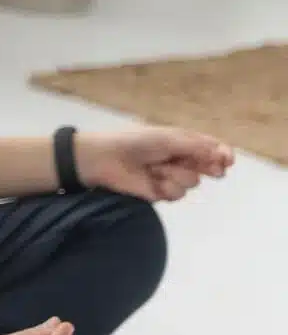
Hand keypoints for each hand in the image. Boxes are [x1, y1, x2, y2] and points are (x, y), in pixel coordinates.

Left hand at [78, 127, 233, 200]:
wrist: (106, 159)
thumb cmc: (136, 142)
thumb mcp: (168, 139)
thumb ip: (196, 147)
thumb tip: (220, 153)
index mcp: (185, 142)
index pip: (213, 149)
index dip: (223, 155)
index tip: (227, 160)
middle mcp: (182, 160)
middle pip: (210, 168)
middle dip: (209, 168)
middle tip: (211, 169)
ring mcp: (173, 177)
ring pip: (193, 182)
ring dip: (176, 175)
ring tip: (156, 167)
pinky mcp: (162, 192)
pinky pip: (177, 194)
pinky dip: (166, 187)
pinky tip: (153, 180)